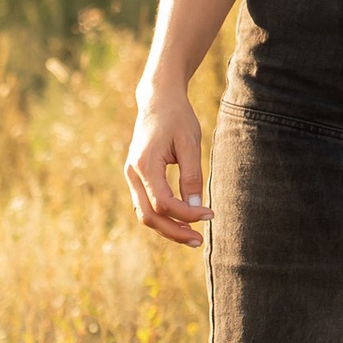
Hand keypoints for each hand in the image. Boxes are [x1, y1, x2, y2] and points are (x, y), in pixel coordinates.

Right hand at [124, 80, 209, 247]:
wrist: (157, 100)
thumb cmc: (177, 119)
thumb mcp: (190, 144)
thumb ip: (192, 176)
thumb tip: (197, 207)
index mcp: (145, 165)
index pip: (163, 203)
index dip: (187, 214)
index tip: (211, 214)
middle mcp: (133, 173)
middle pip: (148, 215)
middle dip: (174, 231)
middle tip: (200, 241)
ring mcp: (131, 176)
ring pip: (144, 213)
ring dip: (167, 228)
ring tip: (193, 238)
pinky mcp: (137, 176)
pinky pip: (145, 204)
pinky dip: (162, 216)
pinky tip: (182, 222)